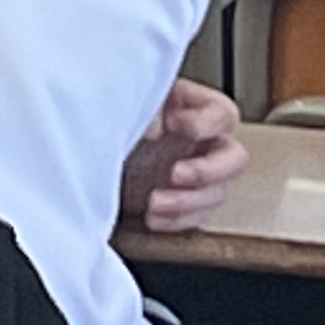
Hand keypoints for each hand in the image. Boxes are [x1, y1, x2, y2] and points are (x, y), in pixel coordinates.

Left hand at [119, 79, 246, 232]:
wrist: (89, 151)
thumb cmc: (113, 116)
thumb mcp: (130, 103)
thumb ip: (147, 110)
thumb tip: (158, 127)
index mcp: (195, 107)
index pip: (223, 115)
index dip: (204, 123)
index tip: (175, 126)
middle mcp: (204, 141)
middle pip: (234, 159)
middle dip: (207, 171)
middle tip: (176, 174)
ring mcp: (198, 173)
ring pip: (218, 193)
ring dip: (188, 202)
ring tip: (154, 202)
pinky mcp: (185, 200)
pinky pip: (196, 217)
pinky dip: (175, 221)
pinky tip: (152, 217)